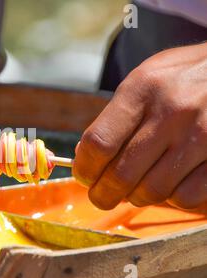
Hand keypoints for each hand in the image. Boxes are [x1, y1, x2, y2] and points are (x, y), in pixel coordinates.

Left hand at [73, 42, 206, 212]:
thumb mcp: (144, 81)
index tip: (84, 177)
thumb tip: (84, 158)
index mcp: (142, 89)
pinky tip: (171, 183)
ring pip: (152, 191)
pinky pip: (186, 197)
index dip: (84, 169)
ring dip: (138, 197)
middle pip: (121, 175)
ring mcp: (202, 135)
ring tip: (137, 187)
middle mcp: (172, 112)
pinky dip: (172, 198)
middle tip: (102, 197)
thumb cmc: (182, 78)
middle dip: (104, 194)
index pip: (99, 143)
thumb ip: (114, 118)